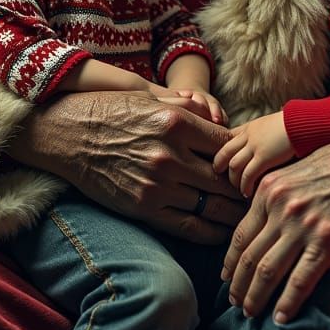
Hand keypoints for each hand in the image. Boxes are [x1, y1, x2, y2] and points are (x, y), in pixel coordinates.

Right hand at [8, 90, 245, 243]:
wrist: (67, 135)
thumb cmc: (110, 110)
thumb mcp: (149, 97)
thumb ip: (187, 108)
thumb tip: (219, 119)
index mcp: (175, 122)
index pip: (226, 145)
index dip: (244, 157)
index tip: (254, 164)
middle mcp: (169, 155)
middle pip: (225, 179)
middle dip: (246, 188)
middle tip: (263, 194)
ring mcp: (157, 185)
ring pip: (212, 205)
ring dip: (234, 212)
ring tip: (250, 215)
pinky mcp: (143, 208)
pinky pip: (189, 225)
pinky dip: (211, 231)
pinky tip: (223, 231)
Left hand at [212, 112, 292, 196]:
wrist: (303, 122)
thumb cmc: (293, 126)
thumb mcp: (271, 125)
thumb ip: (262, 134)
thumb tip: (261, 146)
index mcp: (250, 127)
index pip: (227, 138)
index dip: (222, 152)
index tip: (222, 163)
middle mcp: (249, 136)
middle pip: (225, 152)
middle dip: (219, 166)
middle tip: (221, 177)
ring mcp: (255, 146)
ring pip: (234, 166)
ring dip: (234, 180)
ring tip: (239, 188)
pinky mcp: (264, 157)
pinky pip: (248, 174)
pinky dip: (245, 185)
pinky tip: (247, 192)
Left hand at [222, 136, 329, 321]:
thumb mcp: (308, 166)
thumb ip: (285, 189)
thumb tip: (271, 213)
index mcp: (274, 186)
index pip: (243, 232)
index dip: (231, 260)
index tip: (228, 277)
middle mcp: (283, 204)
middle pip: (250, 255)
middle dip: (238, 284)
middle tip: (234, 303)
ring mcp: (305, 224)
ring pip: (268, 270)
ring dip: (255, 297)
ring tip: (250, 313)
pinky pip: (300, 281)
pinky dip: (288, 303)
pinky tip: (281, 318)